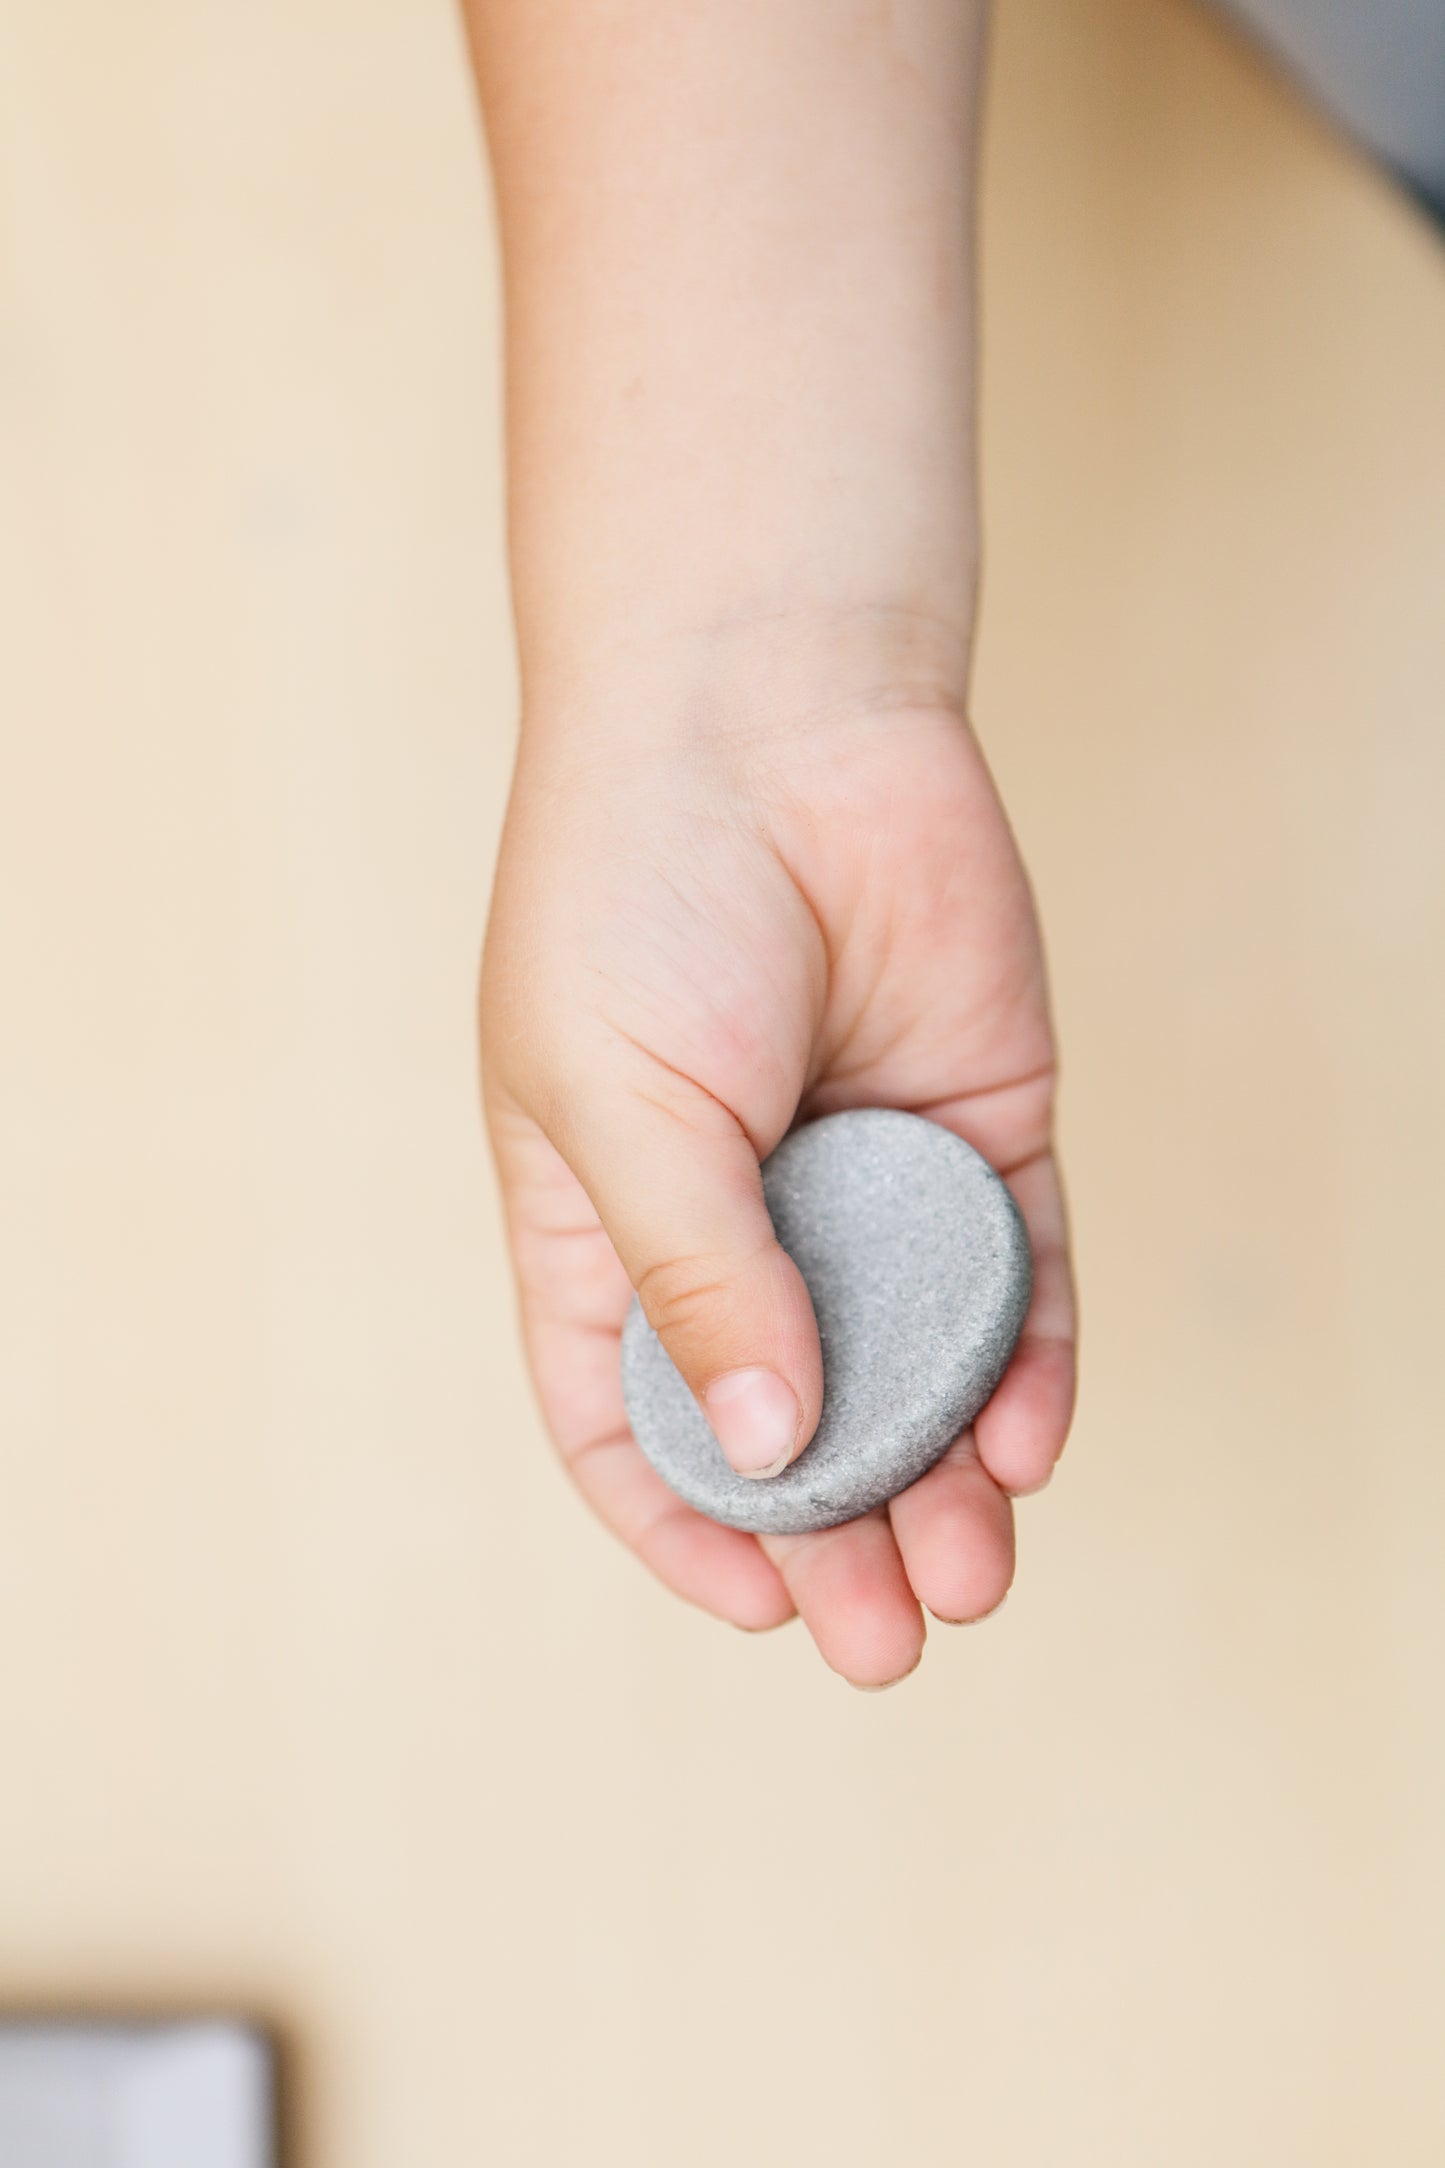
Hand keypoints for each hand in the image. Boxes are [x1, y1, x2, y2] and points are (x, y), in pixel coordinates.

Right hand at [481, 666, 1075, 1687]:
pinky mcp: (981, 1127)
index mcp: (608, 1222)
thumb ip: (697, 1276)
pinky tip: (1028, 1440)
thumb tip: (775, 1450)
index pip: (634, 1417)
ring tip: (970, 1574)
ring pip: (918, 1370)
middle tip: (890, 1637)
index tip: (757, 1602)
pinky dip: (1028, 1364)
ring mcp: (867, 1175)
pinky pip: (1018, 1275)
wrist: (772, 708)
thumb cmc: (635, 892)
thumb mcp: (616, 1104)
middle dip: (839, 1536)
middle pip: (795, 1420)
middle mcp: (744, 1217)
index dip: (685, 1522)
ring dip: (943, 1480)